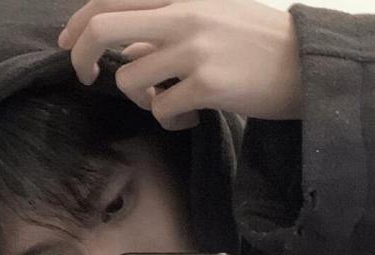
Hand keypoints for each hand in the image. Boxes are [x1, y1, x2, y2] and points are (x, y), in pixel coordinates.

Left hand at [57, 0, 301, 127]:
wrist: (306, 63)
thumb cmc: (257, 42)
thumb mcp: (210, 19)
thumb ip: (165, 30)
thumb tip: (127, 54)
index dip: (80, 22)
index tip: (68, 44)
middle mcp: (184, 13)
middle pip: (104, 27)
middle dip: (81, 56)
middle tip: (85, 78)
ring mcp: (194, 49)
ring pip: (130, 80)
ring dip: (142, 100)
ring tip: (170, 104)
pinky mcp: (207, 85)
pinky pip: (162, 111)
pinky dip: (170, 121)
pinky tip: (191, 117)